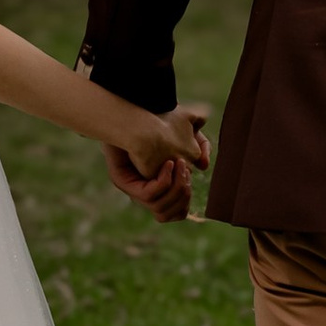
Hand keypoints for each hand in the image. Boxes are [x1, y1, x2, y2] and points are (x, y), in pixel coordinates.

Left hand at [108, 101, 208, 224]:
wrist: (128, 110)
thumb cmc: (156, 119)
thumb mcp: (184, 132)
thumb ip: (198, 146)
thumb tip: (203, 166)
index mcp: (153, 188)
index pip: (173, 214)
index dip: (185, 204)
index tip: (189, 180)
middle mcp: (139, 193)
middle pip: (166, 214)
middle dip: (182, 195)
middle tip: (185, 171)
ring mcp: (129, 189)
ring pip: (159, 208)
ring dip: (175, 188)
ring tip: (178, 164)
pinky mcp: (121, 182)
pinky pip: (148, 195)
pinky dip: (163, 182)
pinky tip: (169, 163)